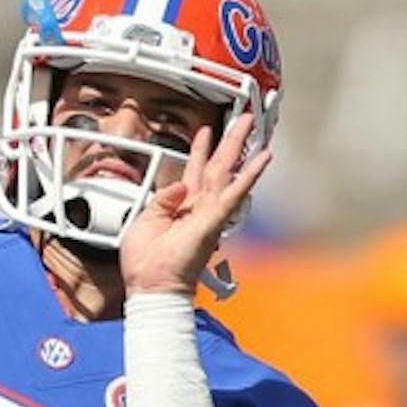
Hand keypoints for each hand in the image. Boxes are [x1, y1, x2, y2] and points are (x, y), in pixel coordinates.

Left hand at [119, 113, 271, 295]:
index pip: (193, 171)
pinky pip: (234, 193)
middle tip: (240, 120)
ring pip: (227, 171)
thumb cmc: (146, 263)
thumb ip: (162, 199)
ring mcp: (208, 212)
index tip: (204, 133)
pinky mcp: (213, 220)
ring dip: (239, 147)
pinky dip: (249, 174)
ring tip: (250, 125)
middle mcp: (197, 207)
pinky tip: (262, 158)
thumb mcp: (144, 220)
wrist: (151, 287)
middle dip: (227, 141)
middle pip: (216, 166)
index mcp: (179, 206)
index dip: (198, 150)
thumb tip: (177, 184)